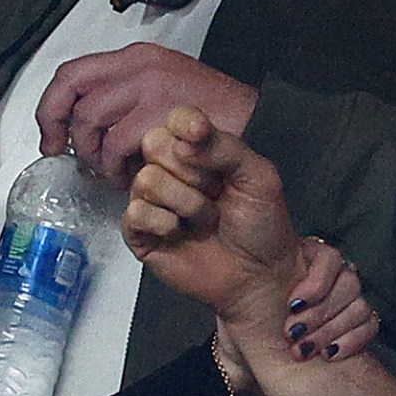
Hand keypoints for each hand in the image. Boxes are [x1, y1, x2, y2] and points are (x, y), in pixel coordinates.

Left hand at [37, 43, 257, 178]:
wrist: (257, 120)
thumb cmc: (215, 113)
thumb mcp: (164, 89)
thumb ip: (125, 98)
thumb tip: (82, 121)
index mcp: (136, 58)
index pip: (72, 74)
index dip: (52, 108)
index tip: (51, 136)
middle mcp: (138, 66)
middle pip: (75, 96)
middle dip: (67, 135)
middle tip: (76, 160)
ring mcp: (150, 88)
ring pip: (92, 123)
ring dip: (97, 155)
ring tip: (114, 171)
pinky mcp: (160, 115)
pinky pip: (118, 145)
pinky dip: (118, 168)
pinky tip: (133, 176)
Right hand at [122, 106, 305, 334]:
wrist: (261, 275)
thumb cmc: (262, 227)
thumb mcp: (257, 175)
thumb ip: (225, 147)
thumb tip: (188, 135)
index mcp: (199, 152)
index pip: (176, 119)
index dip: (184, 123)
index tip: (199, 135)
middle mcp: (172, 172)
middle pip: (154, 144)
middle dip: (191, 171)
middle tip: (214, 192)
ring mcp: (154, 202)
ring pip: (145, 178)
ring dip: (184, 202)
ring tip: (205, 219)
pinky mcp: (141, 234)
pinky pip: (134, 212)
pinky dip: (162, 222)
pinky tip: (179, 232)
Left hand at [222, 239, 377, 395]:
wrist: (244, 356)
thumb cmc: (241, 318)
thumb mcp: (236, 290)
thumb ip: (238, 269)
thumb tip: (229, 246)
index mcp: (303, 260)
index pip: (329, 258)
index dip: (316, 282)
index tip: (292, 305)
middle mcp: (327, 277)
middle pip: (349, 283)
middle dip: (320, 313)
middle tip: (291, 334)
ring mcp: (343, 302)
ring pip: (360, 306)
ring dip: (332, 330)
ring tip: (303, 351)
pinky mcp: (353, 327)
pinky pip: (369, 326)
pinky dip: (352, 341)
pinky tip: (329, 355)